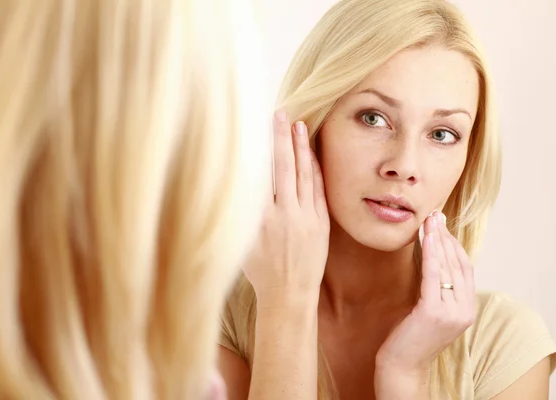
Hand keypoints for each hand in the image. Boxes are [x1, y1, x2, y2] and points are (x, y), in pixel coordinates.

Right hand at [242, 110, 329, 303]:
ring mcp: (305, 219)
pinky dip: (314, 169)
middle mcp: (283, 216)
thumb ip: (241, 213)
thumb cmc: (259, 270)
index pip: (259, 174)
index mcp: (260, 220)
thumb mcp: (241, 243)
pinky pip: (318, 190)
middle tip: (279, 113)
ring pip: (303, 174)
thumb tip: (234, 182)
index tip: (255, 127)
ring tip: (297, 125)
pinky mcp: (321, 224)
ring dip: (300, 147)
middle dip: (280, 137)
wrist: (288, 295)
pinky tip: (311, 153)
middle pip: (282, 167)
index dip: (258, 148)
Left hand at [375, 211, 474, 382]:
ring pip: (446, 266)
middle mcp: (465, 310)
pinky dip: (429, 253)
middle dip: (446, 236)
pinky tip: (424, 237)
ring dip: (437, 239)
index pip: (466, 268)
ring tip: (429, 220)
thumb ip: (437, 289)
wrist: (402, 366)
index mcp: (468, 309)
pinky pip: (432, 275)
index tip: (443, 225)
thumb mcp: (431, 309)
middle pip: (459, 263)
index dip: (455, 244)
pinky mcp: (434, 311)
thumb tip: (432, 258)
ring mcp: (452, 312)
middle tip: (436, 215)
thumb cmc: (411, 337)